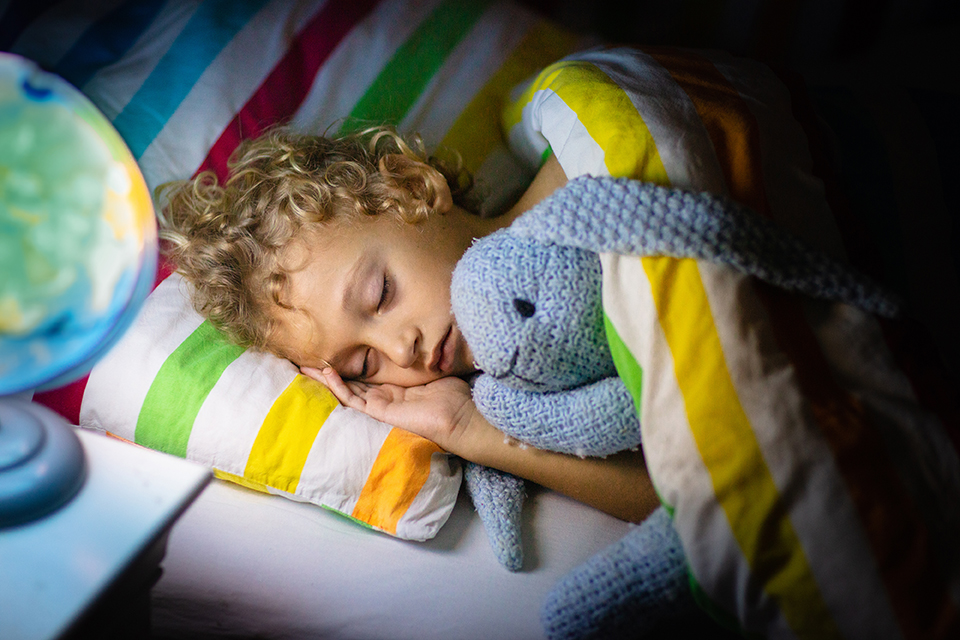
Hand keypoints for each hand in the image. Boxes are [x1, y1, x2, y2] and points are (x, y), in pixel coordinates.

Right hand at [300, 367, 478, 452]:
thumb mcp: (433, 370)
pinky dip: (338, 387)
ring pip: (346, 393)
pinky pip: (354, 399)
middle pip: (349, 385)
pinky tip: (326, 374)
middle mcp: (385, 399)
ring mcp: (381, 407)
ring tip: (305, 367)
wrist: (462, 416)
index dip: (347, 367)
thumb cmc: (454, 396)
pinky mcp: (381, 413)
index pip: (365, 378)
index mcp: (395, 390)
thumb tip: (420, 337)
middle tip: (305, 362)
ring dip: (325, 380)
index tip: (330, 353)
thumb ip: (421, 358)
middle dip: (327, 374)